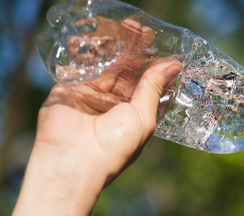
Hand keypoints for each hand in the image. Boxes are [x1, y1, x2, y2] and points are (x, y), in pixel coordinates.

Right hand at [31, 18, 181, 200]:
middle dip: (135, 50)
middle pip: (126, 70)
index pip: (146, 84)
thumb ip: (153, 88)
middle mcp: (114, 104)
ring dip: (114, 46)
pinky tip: (101, 35)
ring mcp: (92, 94)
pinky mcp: (70, 88)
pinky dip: (89, 50)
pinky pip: (81, 64)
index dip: (154, 65)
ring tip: (126, 27)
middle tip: (142, 30)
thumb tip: (174, 64)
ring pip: (106, 64)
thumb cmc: (115, 147)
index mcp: (135, 114)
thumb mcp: (143, 117)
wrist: (75, 159)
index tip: (162, 46)